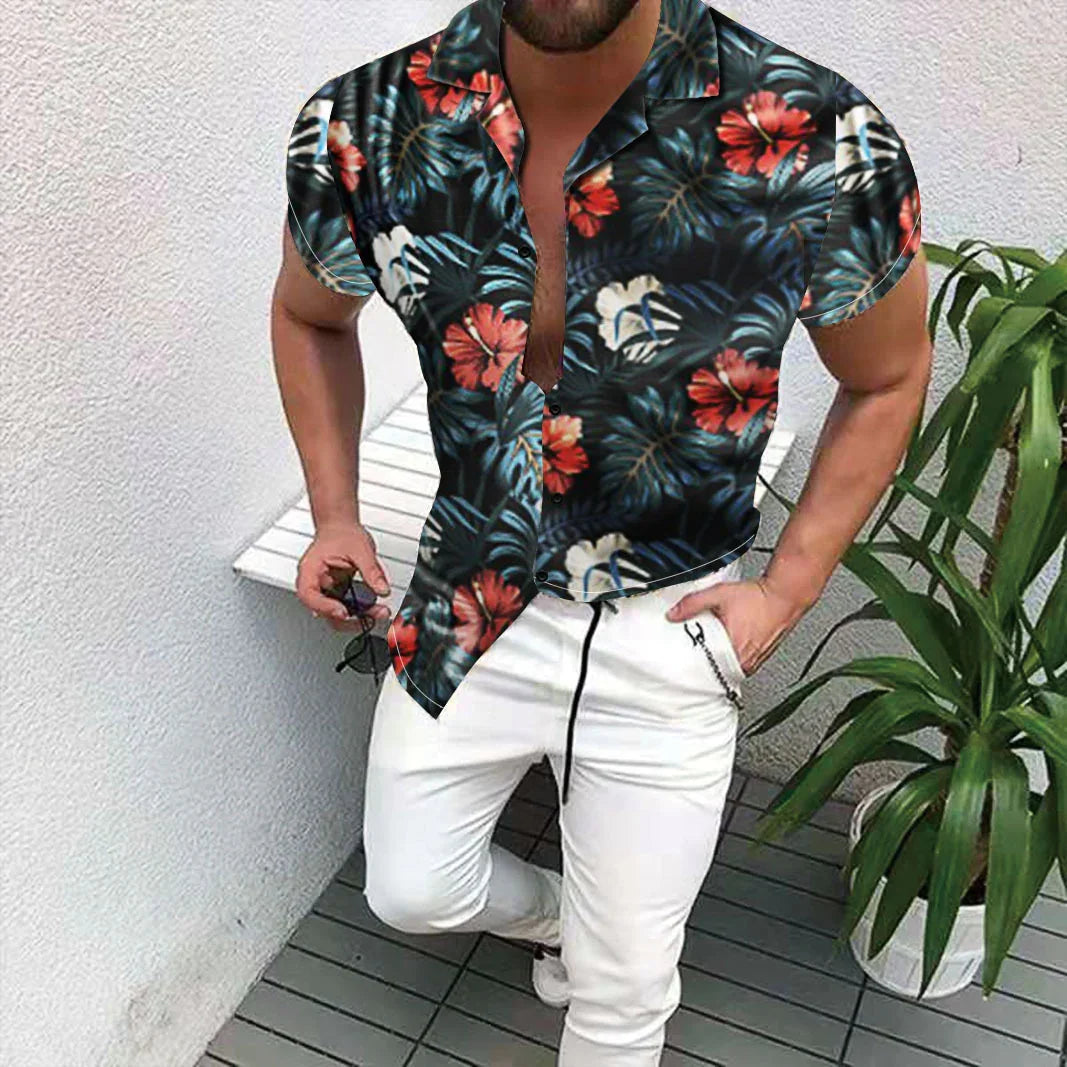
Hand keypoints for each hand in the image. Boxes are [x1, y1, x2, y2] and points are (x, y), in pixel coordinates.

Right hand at [296, 522, 392, 631]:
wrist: (341, 527)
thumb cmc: (341, 533)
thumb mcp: (360, 549)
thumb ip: (371, 571)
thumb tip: (382, 589)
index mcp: (310, 571)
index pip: (309, 595)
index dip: (325, 607)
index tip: (343, 612)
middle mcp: (314, 584)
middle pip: (324, 612)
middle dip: (349, 618)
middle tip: (371, 615)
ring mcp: (325, 591)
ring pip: (336, 614)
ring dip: (357, 616)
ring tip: (378, 612)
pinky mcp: (336, 593)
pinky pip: (345, 607)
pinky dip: (359, 610)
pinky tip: (373, 608)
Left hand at [664, 576, 810, 676]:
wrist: (784, 595)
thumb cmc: (758, 598)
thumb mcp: (719, 595)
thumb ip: (693, 603)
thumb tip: (674, 614)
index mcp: (734, 651)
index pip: (707, 672)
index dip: (693, 669)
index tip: (682, 666)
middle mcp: (746, 662)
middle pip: (717, 672)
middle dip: (704, 665)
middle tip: (692, 657)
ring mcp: (755, 661)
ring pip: (729, 669)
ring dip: (718, 662)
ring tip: (709, 651)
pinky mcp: (760, 657)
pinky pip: (740, 664)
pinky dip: (731, 657)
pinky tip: (726, 647)